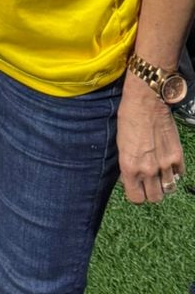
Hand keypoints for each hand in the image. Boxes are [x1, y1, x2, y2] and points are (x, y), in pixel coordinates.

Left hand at [117, 80, 183, 202]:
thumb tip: (131, 177)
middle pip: (155, 198)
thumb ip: (127, 164)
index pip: (136, 198)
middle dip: (151, 192)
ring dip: (164, 184)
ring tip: (159, 174)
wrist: (146, 100)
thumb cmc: (128, 117)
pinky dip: (174, 172)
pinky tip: (168, 162)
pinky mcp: (177, 156)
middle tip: (148, 182)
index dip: (136, 194)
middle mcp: (148, 170)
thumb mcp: (120, 143)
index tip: (135, 187)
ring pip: (169, 190)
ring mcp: (165, 164)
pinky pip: (179, 175)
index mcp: (129, 167)